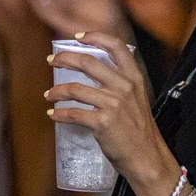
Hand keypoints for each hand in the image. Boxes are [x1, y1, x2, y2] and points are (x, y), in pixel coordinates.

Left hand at [45, 31, 169, 187]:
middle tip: (52, 62)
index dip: (96, 37)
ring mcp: (113, 104)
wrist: (146, 157)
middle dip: (65, 59)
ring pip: (75, 88)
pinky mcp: (103, 122)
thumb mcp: (138, 100)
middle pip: (88, 62)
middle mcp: (124, 87)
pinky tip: (54, 115)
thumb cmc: (140, 132)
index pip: (116, 46)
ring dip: (57, 91)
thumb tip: (93, 78)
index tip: (78, 37)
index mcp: (134, 78)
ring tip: (49, 95)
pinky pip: (73, 113)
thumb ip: (121, 86)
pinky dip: (59, 114)